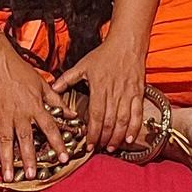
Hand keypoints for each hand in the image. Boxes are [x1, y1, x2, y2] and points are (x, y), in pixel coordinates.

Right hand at [0, 36, 69, 182]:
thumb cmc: (21, 72)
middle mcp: (20, 114)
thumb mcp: (42, 83)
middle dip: (29, 159)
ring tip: (9, 177)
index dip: (57, 143)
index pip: (49, 127)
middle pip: (26, 139)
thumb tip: (71, 113)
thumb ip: (57, 100)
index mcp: (35, 105)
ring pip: (6, 142)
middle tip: (33, 175)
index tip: (63, 158)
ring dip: (8, 161)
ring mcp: (3, 116)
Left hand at [52, 32, 146, 151]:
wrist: (127, 43)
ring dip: (118, 137)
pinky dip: (134, 127)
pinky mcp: (139, 92)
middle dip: (103, 138)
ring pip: (124, 120)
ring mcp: (128, 93)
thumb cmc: (104, 54)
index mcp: (99, 87)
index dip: (92, 132)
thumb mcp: (83, 65)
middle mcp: (115, 92)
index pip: (96, 115)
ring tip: (111, 147)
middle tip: (98, 148)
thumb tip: (52, 88)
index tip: (88, 144)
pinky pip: (138, 113)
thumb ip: (67, 79)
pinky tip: (130, 139)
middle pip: (110, 121)